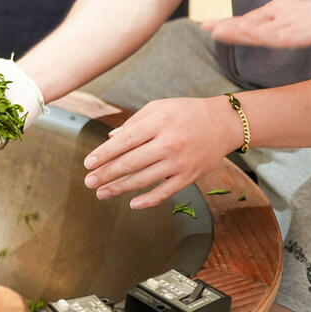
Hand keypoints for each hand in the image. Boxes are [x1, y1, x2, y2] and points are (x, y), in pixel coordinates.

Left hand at [82, 97, 241, 208]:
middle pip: (130, 163)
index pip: (124, 142)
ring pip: (144, 180)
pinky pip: (165, 192)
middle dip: (106, 174)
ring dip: (120, 188)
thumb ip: (133, 123)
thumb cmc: (186, 113)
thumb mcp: (158, 108)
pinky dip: (148, 200)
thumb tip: (110, 140)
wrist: (223, 123)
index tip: (88, 164)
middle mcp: (168, 143)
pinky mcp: (189, 176)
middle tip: (89, 182)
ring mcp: (179, 162)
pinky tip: (132, 203)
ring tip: (101, 193)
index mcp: (158, 123)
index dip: (104, 154)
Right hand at [203, 0, 310, 47]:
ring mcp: (302, 30)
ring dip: (254, 36)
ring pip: (272, 36)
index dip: (229, 24)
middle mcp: (286, 25)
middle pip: (256, 31)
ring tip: (234, 32)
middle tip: (213, 31)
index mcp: (278, 15)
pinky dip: (283, 37)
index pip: (248, 21)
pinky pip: (299, 37)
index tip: (207, 25)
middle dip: (235, 32)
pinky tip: (270, 35)